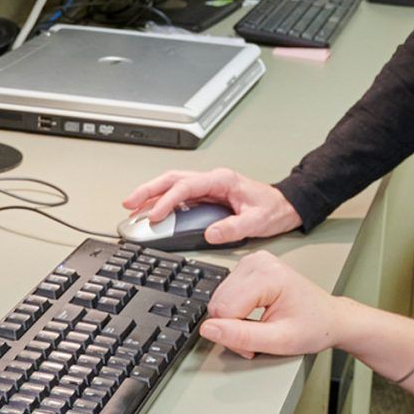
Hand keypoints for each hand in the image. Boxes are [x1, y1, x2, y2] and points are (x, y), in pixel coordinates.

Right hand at [123, 167, 301, 245]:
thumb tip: (211, 234)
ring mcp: (207, 187)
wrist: (284, 205)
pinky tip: (152, 213)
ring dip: (151, 195)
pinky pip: (178, 196)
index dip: (167, 200)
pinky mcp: (206, 196)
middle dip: (148, 190)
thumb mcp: (256, 221)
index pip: (186, 186)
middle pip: (171, 179)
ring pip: (171, 185)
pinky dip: (162, 202)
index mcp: (221, 180)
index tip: (155, 216)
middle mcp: (211, 180)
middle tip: (129, 203)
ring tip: (132, 208)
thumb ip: (234, 227)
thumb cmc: (273, 209)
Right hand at [199, 251, 340, 358]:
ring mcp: (251, 262)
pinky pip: (225, 295)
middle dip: (232, 328)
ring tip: (258, 328)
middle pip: (219, 303)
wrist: (329, 317)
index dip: (233, 336)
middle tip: (257, 339)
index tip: (253, 346)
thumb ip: (241, 336)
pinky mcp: (247, 268)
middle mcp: (257, 262)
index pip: (224, 309)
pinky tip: (253, 316)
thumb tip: (208, 329)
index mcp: (267, 275)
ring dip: (232, 321)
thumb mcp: (279, 341)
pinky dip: (234, 312)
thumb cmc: (313, 326)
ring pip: (219, 300)